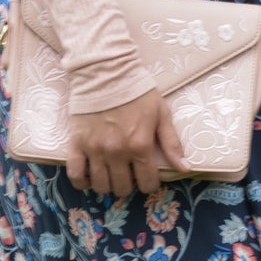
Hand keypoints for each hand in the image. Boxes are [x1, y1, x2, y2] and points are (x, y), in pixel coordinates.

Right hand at [67, 90, 188, 195]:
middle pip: (122, 188)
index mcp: (140, 145)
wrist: (106, 72)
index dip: (149, 183)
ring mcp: (95, 150)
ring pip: (100, 185)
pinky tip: (88, 177)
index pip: (147, 183)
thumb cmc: (137, 92)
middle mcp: (117, 152)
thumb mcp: (161, 114)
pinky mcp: (77, 144)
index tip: (146, 176)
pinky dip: (81, 181)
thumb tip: (184, 168)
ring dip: (107, 185)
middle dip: (128, 185)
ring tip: (110, 174)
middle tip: (127, 174)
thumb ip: (171, 143)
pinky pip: (75, 174)